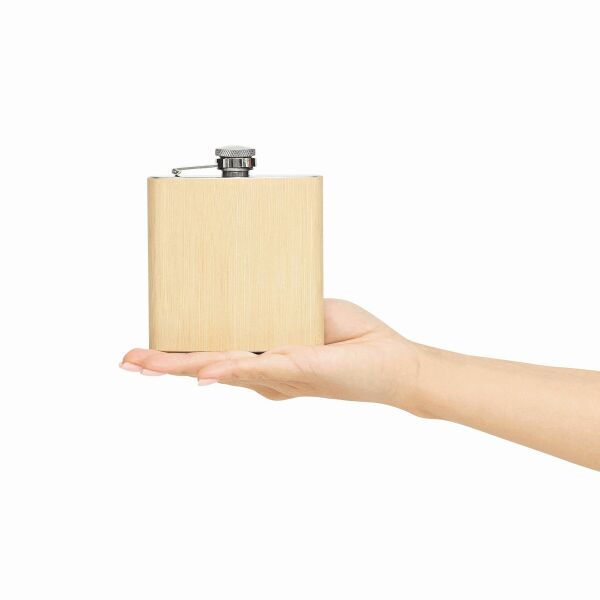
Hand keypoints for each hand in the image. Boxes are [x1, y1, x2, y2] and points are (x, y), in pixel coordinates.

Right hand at [120, 299, 422, 413]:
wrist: (394, 361)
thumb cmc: (354, 339)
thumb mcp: (309, 313)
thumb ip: (278, 310)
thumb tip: (253, 297)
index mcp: (267, 358)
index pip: (217, 354)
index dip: (182, 352)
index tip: (149, 349)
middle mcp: (267, 373)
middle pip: (208, 366)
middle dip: (165, 364)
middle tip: (127, 361)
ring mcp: (279, 374)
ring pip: (222, 370)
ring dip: (180, 367)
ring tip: (141, 364)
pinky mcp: (297, 370)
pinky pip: (257, 370)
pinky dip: (228, 371)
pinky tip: (200, 374)